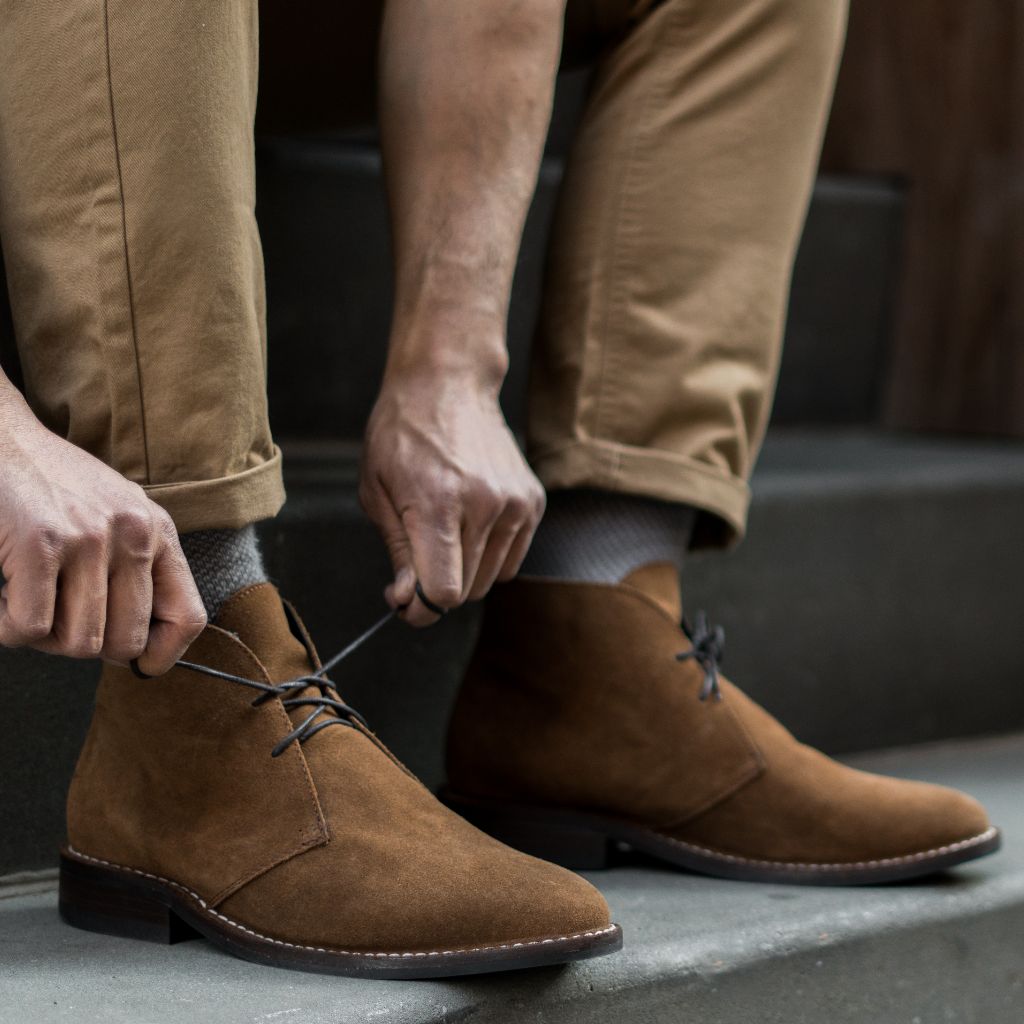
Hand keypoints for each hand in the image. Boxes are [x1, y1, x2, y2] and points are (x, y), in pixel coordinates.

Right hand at [0, 411, 206, 673]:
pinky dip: (10, 630)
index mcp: (158, 532)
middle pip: (123, 642)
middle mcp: (133, 535)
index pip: (188, 616)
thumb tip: (144, 645)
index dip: (164, 654)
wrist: (2, 437)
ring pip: (79, 642)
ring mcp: (89, 539)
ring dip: (46, 638)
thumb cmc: (57, 484)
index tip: (142, 664)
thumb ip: (137, 567)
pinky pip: (31, 628)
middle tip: (59, 621)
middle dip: (86, 645)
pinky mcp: (40, 544)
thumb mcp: (118, 515)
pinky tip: (5, 602)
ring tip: (30, 604)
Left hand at [359, 367, 544, 625]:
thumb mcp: (377, 492)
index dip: (419, 609)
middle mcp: (484, 505)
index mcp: (437, 503)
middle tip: (414, 563)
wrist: (447, 384)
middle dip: (435, 589)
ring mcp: (514, 504)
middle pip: (465, 591)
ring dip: (463, 573)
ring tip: (442, 534)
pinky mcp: (532, 502)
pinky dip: (488, 556)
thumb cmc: (402, 434)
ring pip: (490, 580)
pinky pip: (511, 560)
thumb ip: (397, 552)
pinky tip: (469, 524)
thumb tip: (408, 602)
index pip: (442, 592)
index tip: (403, 600)